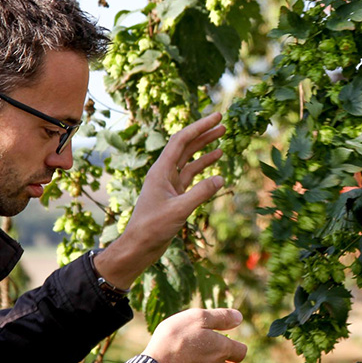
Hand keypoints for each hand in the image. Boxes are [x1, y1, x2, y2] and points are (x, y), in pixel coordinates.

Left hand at [94, 112, 224, 287]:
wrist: (139, 245)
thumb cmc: (153, 228)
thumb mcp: (179, 210)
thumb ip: (201, 194)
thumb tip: (221, 178)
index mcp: (161, 170)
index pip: (181, 140)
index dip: (199, 127)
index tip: (216, 117)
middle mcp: (164, 172)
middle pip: (185, 145)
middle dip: (203, 133)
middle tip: (222, 121)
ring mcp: (169, 182)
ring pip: (189, 159)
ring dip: (205, 147)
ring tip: (222, 137)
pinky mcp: (174, 194)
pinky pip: (190, 174)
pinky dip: (203, 166)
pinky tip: (216, 161)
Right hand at [142, 308, 246, 362]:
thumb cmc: (176, 338)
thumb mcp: (197, 318)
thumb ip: (220, 317)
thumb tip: (239, 316)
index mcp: (222, 350)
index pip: (242, 351)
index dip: (236, 344)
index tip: (223, 336)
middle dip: (230, 361)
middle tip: (216, 349)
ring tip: (199, 355)